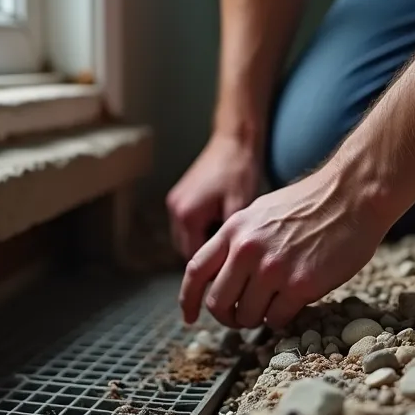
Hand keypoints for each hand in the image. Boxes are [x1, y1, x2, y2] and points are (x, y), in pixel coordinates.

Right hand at [166, 134, 262, 259]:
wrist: (233, 140)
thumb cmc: (239, 170)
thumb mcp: (240, 207)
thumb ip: (229, 238)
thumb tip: (230, 263)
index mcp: (187, 215)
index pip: (194, 258)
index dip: (212, 269)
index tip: (231, 273)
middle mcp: (175, 210)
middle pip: (186, 251)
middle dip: (207, 258)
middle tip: (231, 259)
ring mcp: (174, 202)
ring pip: (185, 239)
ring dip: (203, 244)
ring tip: (228, 242)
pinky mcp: (179, 196)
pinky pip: (187, 225)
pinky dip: (200, 231)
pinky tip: (220, 226)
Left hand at [177, 167, 391, 329]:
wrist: (353, 195)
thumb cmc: (311, 204)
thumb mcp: (260, 213)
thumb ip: (238, 241)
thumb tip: (222, 273)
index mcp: (233, 230)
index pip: (195, 270)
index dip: (187, 299)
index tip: (188, 316)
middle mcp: (247, 250)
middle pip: (217, 302)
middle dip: (227, 316)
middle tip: (241, 317)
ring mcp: (272, 269)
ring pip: (247, 316)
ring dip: (257, 318)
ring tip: (273, 304)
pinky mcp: (300, 285)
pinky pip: (276, 319)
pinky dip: (281, 318)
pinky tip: (293, 303)